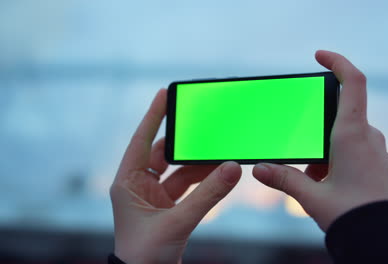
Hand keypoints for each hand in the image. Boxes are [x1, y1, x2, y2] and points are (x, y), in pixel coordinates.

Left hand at [110, 89, 241, 263]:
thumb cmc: (146, 257)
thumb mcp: (178, 222)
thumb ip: (208, 195)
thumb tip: (232, 168)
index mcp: (128, 184)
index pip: (140, 140)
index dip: (153, 116)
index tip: (164, 93)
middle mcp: (139, 188)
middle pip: (163, 155)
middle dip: (185, 144)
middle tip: (203, 127)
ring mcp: (154, 199)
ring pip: (178, 173)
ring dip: (198, 166)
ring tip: (219, 154)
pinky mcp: (168, 211)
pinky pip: (187, 189)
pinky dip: (202, 182)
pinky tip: (218, 174)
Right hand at [252, 50, 387, 230]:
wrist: (387, 240)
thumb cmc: (354, 216)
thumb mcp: (312, 197)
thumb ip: (284, 179)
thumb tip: (259, 169)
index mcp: (353, 134)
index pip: (353, 82)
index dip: (337, 62)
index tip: (319, 55)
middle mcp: (369, 138)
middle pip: (337, 118)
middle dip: (315, 134)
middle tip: (304, 159)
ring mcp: (377, 153)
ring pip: (344, 140)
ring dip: (325, 154)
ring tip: (313, 182)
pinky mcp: (380, 167)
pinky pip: (355, 155)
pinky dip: (337, 164)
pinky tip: (328, 188)